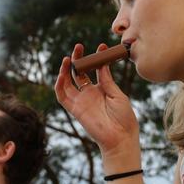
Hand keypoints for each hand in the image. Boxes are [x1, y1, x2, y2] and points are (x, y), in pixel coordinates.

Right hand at [54, 43, 139, 157]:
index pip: (96, 69)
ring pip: (68, 82)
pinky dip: (59, 85)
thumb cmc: (124, 117)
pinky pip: (62, 96)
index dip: (97, 58)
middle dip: (79, 59)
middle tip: (79, 46)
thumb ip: (107, 80)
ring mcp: (81, 101)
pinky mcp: (75, 109)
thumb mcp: (117, 95)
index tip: (102, 46)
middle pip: (79, 73)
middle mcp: (90, 93)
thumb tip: (102, 64)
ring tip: (68, 58)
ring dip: (66, 70)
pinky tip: (62, 74)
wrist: (121, 137)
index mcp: (102, 89)